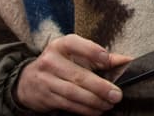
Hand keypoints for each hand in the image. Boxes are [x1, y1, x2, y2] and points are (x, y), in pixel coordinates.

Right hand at [15, 34, 130, 115]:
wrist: (27, 81)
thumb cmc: (58, 64)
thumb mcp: (75, 54)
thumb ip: (100, 57)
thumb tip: (126, 60)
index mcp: (60, 45)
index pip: (75, 44)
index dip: (92, 51)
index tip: (107, 60)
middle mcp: (51, 61)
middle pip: (77, 75)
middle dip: (99, 86)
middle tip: (116, 94)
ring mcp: (46, 80)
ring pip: (73, 93)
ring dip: (94, 101)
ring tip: (109, 104)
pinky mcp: (46, 97)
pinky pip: (69, 104)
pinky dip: (85, 109)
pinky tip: (97, 110)